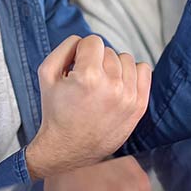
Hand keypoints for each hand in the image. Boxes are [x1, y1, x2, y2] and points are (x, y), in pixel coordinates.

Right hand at [27, 35, 152, 178]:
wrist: (67, 149)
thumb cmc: (55, 112)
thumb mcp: (46, 74)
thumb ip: (64, 48)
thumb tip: (83, 42)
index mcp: (88, 76)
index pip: (93, 41)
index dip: (81, 52)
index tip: (76, 67)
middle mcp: (112, 86)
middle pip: (109, 51)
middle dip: (96, 61)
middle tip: (86, 81)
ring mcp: (128, 97)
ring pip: (126, 59)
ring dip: (113, 67)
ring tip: (101, 84)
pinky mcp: (138, 107)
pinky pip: (144, 71)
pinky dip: (132, 74)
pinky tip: (118, 85)